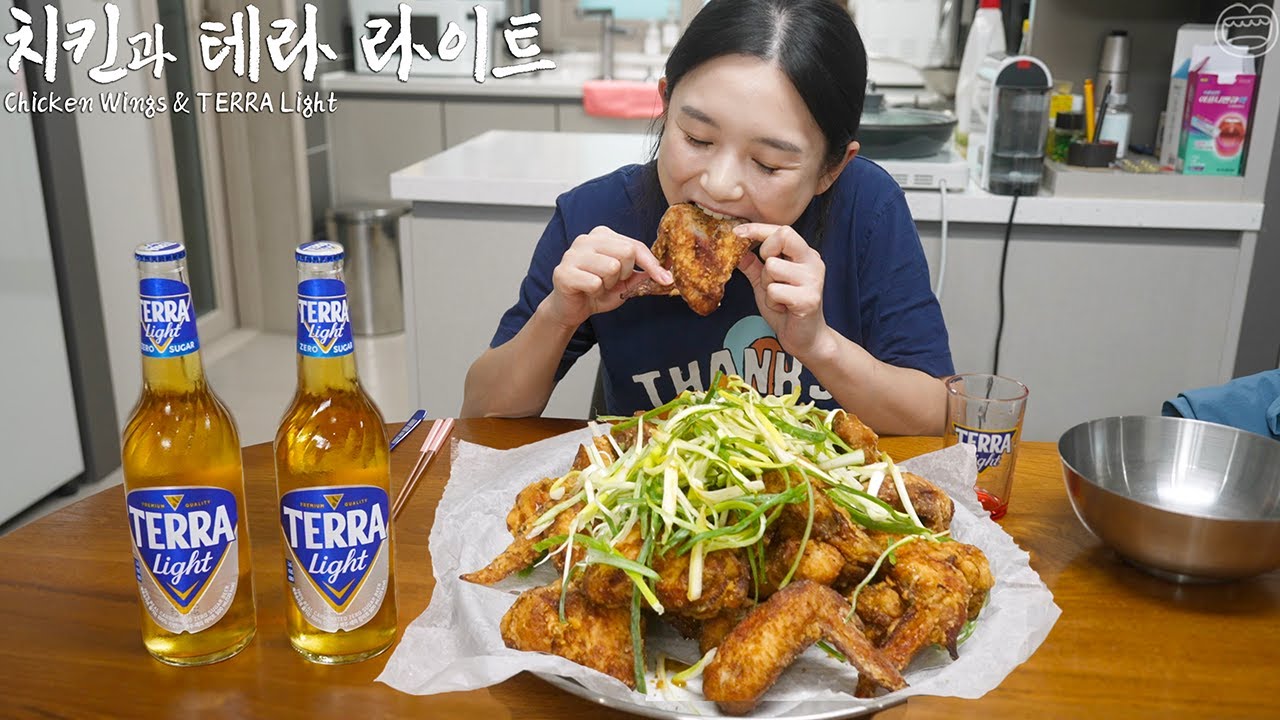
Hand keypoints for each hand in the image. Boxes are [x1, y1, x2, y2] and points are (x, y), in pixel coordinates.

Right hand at [542, 226, 672, 328]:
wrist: (571, 309)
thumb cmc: (597, 291)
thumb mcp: (625, 282)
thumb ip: (642, 275)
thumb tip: (665, 275)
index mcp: (603, 235)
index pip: (635, 245)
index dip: (653, 264)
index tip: (666, 279)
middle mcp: (586, 239)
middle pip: (626, 252)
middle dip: (626, 274)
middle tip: (612, 282)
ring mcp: (572, 254)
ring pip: (611, 267)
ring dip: (609, 285)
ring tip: (598, 286)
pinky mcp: (563, 272)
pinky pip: (594, 283)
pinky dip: (596, 293)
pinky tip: (587, 292)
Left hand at [734, 223, 832, 359]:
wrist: (806, 338)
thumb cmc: (787, 309)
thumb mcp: (766, 283)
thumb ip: (753, 265)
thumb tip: (735, 249)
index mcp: (804, 255)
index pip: (782, 230)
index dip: (758, 229)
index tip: (737, 232)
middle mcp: (813, 262)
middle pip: (784, 235)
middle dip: (766, 252)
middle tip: (768, 274)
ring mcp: (813, 280)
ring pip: (772, 267)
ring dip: (766, 285)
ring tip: (777, 298)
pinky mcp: (809, 299)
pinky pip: (774, 291)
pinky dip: (772, 302)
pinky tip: (783, 309)